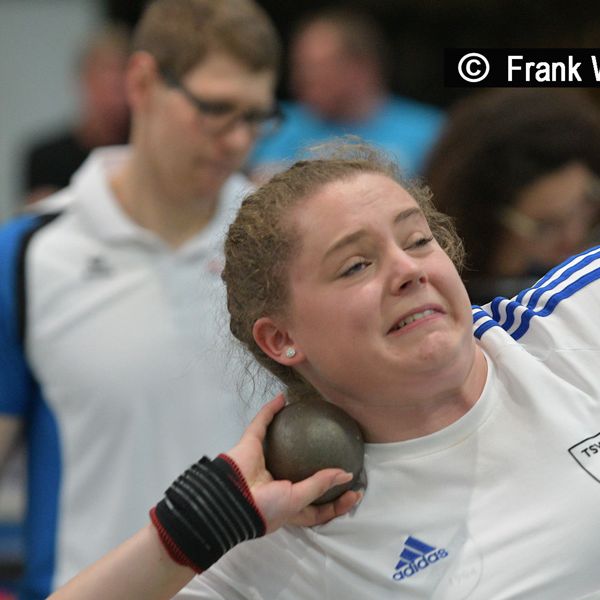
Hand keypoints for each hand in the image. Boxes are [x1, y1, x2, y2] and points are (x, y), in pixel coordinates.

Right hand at [225, 395, 361, 532]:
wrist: (232, 498)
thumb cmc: (266, 507)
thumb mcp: (297, 501)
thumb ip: (319, 485)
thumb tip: (346, 475)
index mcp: (289, 504)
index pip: (317, 506)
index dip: (337, 501)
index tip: (356, 490)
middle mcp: (277, 483)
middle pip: (303, 473)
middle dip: (320, 465)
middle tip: (342, 453)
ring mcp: (264, 460)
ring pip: (282, 442)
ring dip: (295, 430)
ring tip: (315, 419)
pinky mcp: (251, 443)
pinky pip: (262, 422)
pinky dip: (270, 410)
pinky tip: (283, 398)